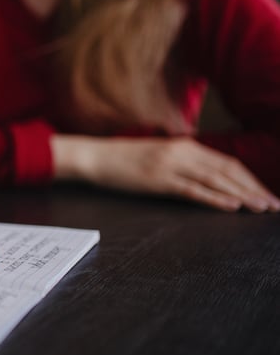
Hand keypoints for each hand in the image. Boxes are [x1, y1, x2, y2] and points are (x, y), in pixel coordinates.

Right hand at [53, 135, 279, 211]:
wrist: (93, 156)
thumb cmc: (122, 160)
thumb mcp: (158, 156)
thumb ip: (182, 163)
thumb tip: (206, 178)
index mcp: (184, 146)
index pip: (227, 162)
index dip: (250, 179)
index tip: (266, 193)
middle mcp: (182, 152)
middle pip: (227, 171)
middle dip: (254, 188)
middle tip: (274, 205)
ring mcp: (170, 165)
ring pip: (215, 180)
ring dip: (242, 195)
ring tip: (261, 208)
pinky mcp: (158, 179)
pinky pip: (192, 190)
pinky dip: (214, 198)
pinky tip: (231, 207)